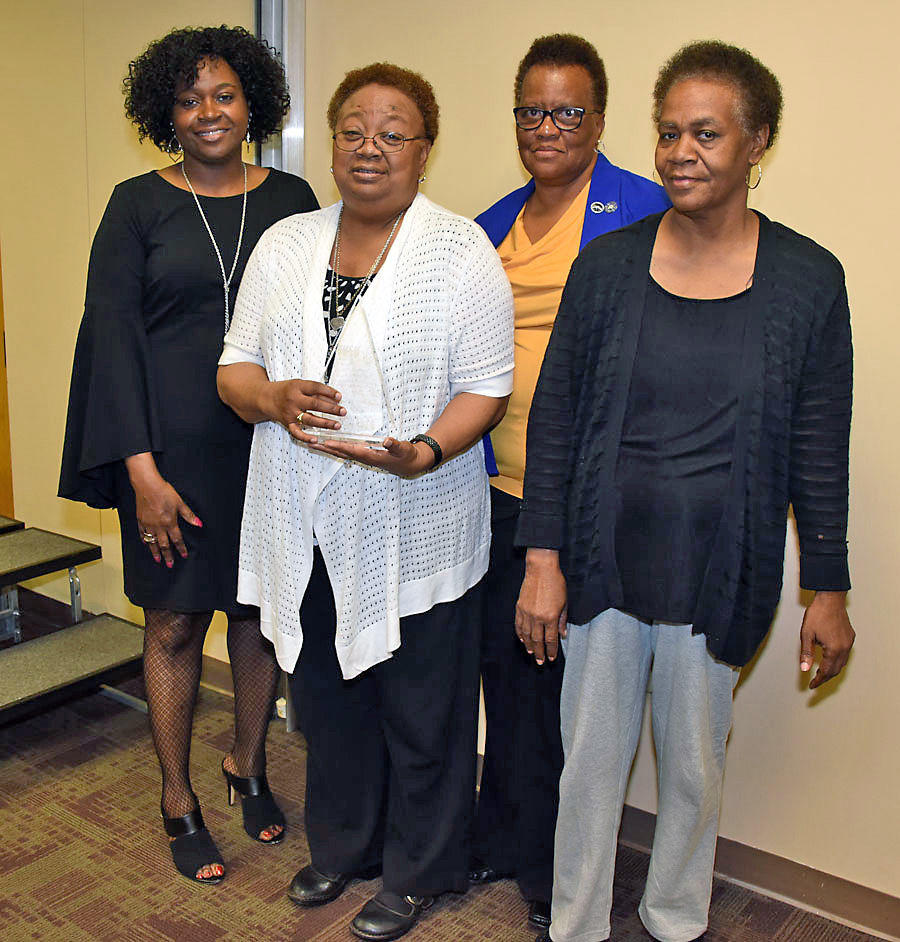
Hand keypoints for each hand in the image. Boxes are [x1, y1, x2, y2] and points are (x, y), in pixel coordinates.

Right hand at [125, 453, 201, 567]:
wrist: (147, 485)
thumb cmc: (164, 492)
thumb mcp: (180, 503)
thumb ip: (189, 515)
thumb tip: (199, 524)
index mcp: (169, 522)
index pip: (177, 539)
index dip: (181, 548)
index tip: (184, 555)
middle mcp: (158, 526)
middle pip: (164, 544)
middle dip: (168, 556)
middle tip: (170, 565)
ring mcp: (148, 524)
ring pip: (152, 542)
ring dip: (155, 552)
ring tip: (158, 560)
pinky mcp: (140, 520)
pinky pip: (142, 534)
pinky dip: (145, 540)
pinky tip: (146, 544)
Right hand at [264, 379, 345, 440]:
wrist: (265, 398)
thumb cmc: (286, 390)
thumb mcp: (299, 384)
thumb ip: (315, 390)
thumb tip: (335, 397)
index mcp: (297, 387)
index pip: (316, 388)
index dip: (329, 392)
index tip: (339, 397)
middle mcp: (293, 400)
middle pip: (315, 404)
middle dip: (331, 409)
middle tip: (343, 412)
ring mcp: (290, 412)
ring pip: (310, 419)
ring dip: (325, 423)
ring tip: (337, 425)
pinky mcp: (287, 423)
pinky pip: (297, 432)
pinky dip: (305, 437)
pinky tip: (316, 439)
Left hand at [308, 437, 433, 476]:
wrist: (411, 465)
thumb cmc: (407, 456)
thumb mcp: (403, 449)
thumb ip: (395, 445)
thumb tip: (386, 440)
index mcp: (371, 456)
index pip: (350, 450)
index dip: (337, 446)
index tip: (324, 442)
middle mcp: (365, 458)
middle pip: (341, 453)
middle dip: (325, 447)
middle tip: (309, 442)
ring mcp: (364, 457)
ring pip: (342, 453)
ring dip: (328, 448)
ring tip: (314, 443)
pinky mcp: (366, 455)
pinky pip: (347, 451)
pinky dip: (337, 447)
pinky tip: (330, 444)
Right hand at [515, 548, 567, 664]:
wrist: (541, 569)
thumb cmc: (556, 583)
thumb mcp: (565, 602)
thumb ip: (563, 620)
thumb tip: (563, 634)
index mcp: (551, 617)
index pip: (551, 639)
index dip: (552, 650)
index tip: (552, 657)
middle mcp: (537, 617)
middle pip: (537, 640)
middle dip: (539, 653)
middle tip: (540, 662)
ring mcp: (527, 613)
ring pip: (527, 635)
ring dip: (529, 646)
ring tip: (531, 653)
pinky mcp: (519, 607)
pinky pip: (518, 625)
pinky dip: (520, 634)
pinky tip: (522, 639)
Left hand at [799, 590, 854, 688]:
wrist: (830, 598)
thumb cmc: (817, 614)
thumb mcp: (806, 634)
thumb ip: (806, 653)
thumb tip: (804, 669)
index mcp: (834, 649)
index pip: (827, 671)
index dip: (819, 680)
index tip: (812, 686)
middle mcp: (845, 648)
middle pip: (836, 669)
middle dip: (825, 677)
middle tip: (815, 681)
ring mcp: (849, 642)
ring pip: (842, 662)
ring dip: (832, 669)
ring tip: (821, 672)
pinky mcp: (850, 636)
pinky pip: (845, 653)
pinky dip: (837, 660)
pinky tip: (830, 658)